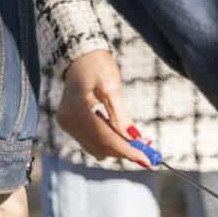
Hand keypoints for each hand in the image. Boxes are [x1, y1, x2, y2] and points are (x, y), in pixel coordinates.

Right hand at [56, 49, 150, 165]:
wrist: (80, 55)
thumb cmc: (97, 65)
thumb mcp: (112, 88)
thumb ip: (121, 115)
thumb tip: (134, 138)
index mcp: (77, 109)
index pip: (105, 139)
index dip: (128, 151)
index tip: (148, 161)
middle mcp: (68, 120)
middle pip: (101, 146)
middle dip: (126, 150)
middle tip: (150, 151)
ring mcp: (67, 123)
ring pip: (97, 147)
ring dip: (119, 148)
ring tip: (141, 142)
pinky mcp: (70, 123)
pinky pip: (92, 141)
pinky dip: (109, 142)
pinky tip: (124, 136)